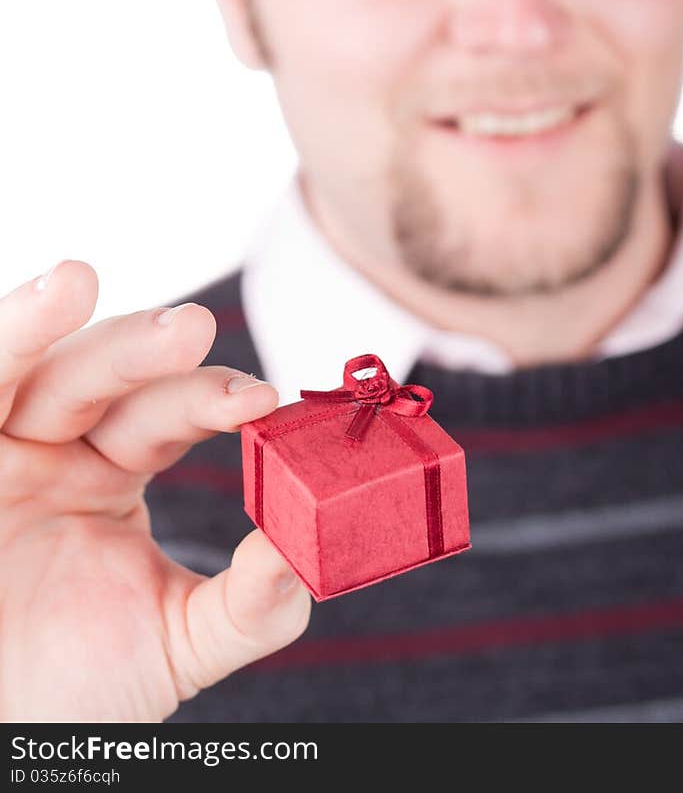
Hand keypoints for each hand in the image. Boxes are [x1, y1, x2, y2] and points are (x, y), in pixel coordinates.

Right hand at [0, 260, 310, 721]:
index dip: (207, 397)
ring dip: (37, 323)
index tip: (261, 400)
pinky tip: (20, 320)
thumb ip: (251, 604)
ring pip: (17, 372)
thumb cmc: (84, 694)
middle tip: (191, 329)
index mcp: (112, 468)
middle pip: (95, 376)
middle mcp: (53, 447)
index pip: (164, 412)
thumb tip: (308, 551)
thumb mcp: (181, 645)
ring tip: (73, 280)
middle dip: (140, 349)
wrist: (8, 749)